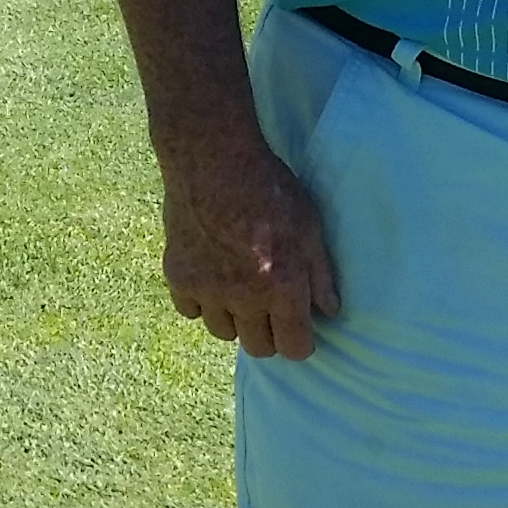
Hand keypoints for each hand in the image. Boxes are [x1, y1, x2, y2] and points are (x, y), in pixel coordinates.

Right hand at [157, 133, 342, 359]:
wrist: (212, 158)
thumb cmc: (269, 187)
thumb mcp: (309, 224)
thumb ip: (320, 272)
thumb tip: (330, 311)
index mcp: (282, 286)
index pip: (294, 348)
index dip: (300, 341)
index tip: (299, 328)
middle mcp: (244, 297)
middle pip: (258, 347)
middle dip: (269, 334)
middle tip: (270, 307)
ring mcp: (207, 289)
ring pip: (223, 332)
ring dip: (234, 318)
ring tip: (239, 287)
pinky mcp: (178, 277)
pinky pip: (190, 311)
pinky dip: (201, 301)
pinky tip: (210, 275)